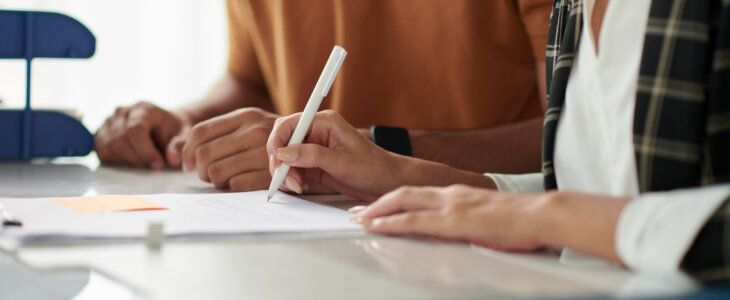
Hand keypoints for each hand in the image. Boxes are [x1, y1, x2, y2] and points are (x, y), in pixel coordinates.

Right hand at [95, 101, 190, 168]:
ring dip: (127, 161)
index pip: (135, 130)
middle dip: (138, 158)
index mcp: (143, 109)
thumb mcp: (184, 135)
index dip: (145, 151)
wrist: (164, 126)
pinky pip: (102, 152)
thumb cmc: (174, 130)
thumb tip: (172, 159)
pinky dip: (116, 161)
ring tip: (144, 162)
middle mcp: (122, 112)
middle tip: (153, 165)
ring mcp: (109, 121)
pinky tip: (132, 160)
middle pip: (119, 140)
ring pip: (108, 147)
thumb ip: (180, 145)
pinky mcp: (101, 133)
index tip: (159, 164)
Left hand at [182, 107, 278, 190]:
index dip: (186, 152)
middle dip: (201, 171)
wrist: (318, 149)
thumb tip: (174, 150)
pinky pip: (236, 184)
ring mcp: (264, 151)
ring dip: (216, 182)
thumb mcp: (251, 127)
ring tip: (225, 181)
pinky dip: (232, 188)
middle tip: (208, 176)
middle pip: (205, 155)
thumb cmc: (277, 142)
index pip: (201, 132)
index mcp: (246, 115)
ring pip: (217, 173)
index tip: (186, 166)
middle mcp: (255, 129)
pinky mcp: (271, 172)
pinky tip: (239, 185)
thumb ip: (220, 134)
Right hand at [267, 110, 407, 200]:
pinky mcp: (314, 163)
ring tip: (298, 186)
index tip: (277, 161)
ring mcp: (314, 148)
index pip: (289, 124)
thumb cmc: (374, 168)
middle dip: (281, 161)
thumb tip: (284, 153)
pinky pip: (293, 168)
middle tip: (287, 180)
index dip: (277, 141)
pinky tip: (301, 186)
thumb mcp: (343, 163)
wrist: (387, 182)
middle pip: (283, 141)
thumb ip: (313, 156)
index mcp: (324, 122)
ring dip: (286, 173)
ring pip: (286, 157)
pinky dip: (291, 178)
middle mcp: (316, 132)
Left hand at [351, 185, 549, 250]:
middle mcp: (449, 194)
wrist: (541, 215)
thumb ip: (466, 225)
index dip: (393, 200)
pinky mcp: (453, 219)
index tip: (376, 206)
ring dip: (378, 210)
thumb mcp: (485, 221)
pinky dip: (392, 222)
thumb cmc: (521, 221)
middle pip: (403, 193)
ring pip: (403, 203)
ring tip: (359, 219)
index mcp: (457, 195)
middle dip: (377, 203)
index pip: (417, 194)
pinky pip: (414, 220)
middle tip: (356, 212)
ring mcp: (450, 205)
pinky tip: (378, 227)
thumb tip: (457, 235)